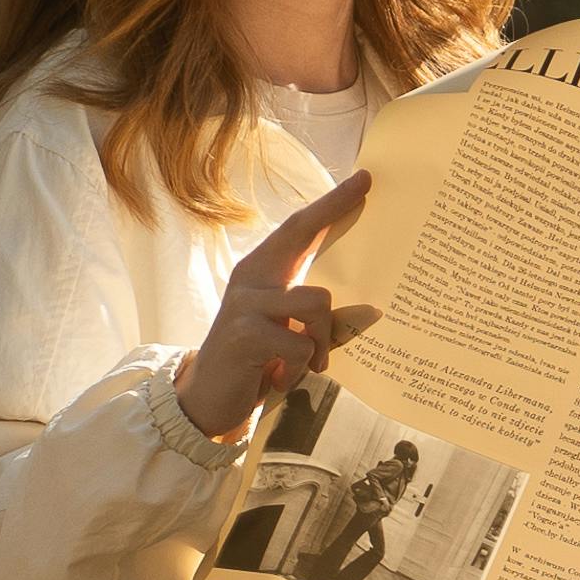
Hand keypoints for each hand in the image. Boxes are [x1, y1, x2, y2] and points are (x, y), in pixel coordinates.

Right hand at [176, 171, 375, 436]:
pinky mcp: (245, 334)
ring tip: (309, 363)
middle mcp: (251, 278)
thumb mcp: (288, 333)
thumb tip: (370, 309)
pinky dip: (300, 368)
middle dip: (334, 209)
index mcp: (262, 272)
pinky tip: (279, 378)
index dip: (330, 203)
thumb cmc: (258, 361)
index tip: (363, 179)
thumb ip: (317, 316)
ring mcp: (245, 303)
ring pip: (316, 302)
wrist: (208, 401)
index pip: (298, 229)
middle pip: (300, 233)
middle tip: (367, 186)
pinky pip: (300, 344)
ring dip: (321, 340)